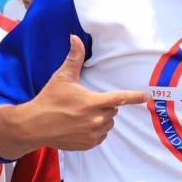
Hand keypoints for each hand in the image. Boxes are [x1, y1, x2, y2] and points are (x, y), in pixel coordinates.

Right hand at [22, 35, 147, 150]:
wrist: (34, 125)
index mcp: (93, 102)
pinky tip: (81, 125)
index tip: (146, 97)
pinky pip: (101, 136)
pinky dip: (96, 130)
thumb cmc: (49, 99)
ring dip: (101, 118)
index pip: (120, 98)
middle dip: (105, 104)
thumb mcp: (62, 77)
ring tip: (82, 114)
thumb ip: (74, 58)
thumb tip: (75, 37)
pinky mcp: (88, 144)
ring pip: (108, 123)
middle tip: (86, 102)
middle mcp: (96, 120)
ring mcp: (93, 134)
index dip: (134, 97)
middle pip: (113, 110)